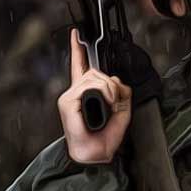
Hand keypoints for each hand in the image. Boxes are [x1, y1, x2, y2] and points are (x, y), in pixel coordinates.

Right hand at [59, 29, 131, 163]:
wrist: (95, 156)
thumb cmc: (104, 139)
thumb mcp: (121, 113)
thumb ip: (122, 95)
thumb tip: (119, 82)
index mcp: (85, 95)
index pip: (81, 67)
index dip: (78, 49)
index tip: (76, 34)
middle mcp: (75, 93)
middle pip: (95, 71)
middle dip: (112, 83)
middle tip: (117, 100)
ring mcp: (70, 97)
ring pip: (94, 76)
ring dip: (109, 88)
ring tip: (112, 104)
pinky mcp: (68, 102)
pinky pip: (90, 86)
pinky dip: (104, 92)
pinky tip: (107, 103)